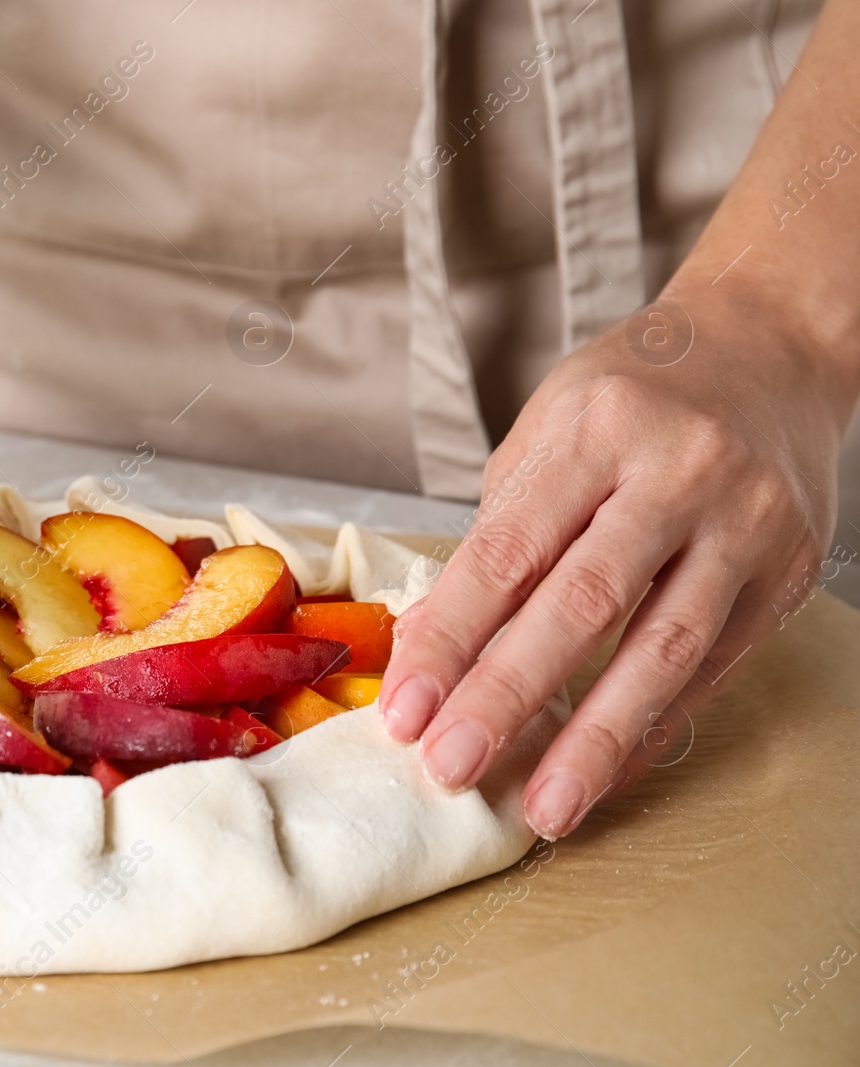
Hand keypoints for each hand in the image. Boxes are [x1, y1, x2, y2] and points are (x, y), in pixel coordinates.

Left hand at [381, 283, 854, 838]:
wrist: (767, 347)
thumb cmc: (633, 395)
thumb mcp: (546, 432)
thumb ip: (496, 535)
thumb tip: (433, 644)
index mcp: (596, 430)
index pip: (506, 552)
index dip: (451, 639)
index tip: (405, 709)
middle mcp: (679, 473)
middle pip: (583, 605)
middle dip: (508, 697)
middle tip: (451, 768)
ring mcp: (745, 523)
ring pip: (663, 649)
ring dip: (595, 740)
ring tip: (543, 808)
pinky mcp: (788, 570)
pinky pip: (716, 663)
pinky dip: (657, 723)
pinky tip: (610, 768)